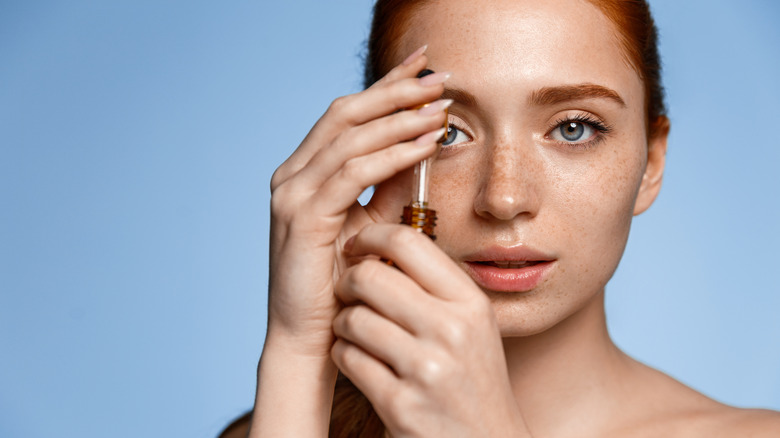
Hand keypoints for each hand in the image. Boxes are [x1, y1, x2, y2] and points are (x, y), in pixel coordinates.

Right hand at [264, 46, 449, 359]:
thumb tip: (423, 146)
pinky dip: (392, 155)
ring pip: (350, 137)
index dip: (384, 87)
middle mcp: (292, 175)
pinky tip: (424, 145)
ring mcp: (292, 193)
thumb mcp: (371, 225)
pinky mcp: (303, 217)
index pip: (347, 115)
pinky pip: (354, 173)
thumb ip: (390, 186)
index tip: (423, 66)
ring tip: (440, 107)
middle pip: (346, 113)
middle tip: (437, 77)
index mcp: (305, 172)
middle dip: (394, 91)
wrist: (309, 338)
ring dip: (400, 118)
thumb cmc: (339, 284)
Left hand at [331, 224, 529, 436]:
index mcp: (470, 304)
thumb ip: (435, 287)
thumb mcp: (471, 326)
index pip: (408, 243)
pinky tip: (358, 360)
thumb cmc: (472, 381)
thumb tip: (382, 244)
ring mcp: (426, 370)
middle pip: (369, 277)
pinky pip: (348, 358)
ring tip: (353, 330)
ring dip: (342, 323)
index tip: (356, 245)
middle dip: (346, 281)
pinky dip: (344, 355)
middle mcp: (452, 331)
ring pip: (352, 318)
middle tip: (347, 292)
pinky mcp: (400, 404)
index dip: (370, 236)